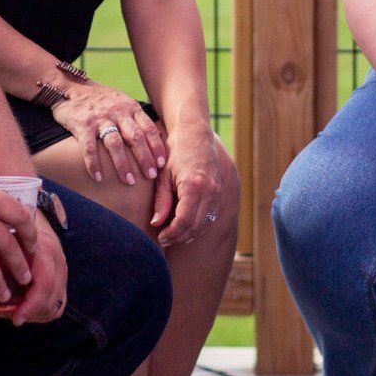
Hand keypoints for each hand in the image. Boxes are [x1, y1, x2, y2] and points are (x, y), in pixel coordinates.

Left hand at [0, 220, 67, 325]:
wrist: (26, 219)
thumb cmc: (6, 235)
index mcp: (41, 249)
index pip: (44, 284)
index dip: (31, 306)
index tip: (15, 318)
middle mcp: (56, 259)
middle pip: (52, 298)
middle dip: (33, 313)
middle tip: (14, 317)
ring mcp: (62, 269)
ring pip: (56, 304)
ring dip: (37, 314)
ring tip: (18, 314)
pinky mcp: (62, 278)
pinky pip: (58, 305)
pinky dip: (43, 312)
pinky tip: (27, 311)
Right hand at [51, 79, 165, 186]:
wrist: (72, 88)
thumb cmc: (101, 99)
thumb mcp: (123, 102)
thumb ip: (137, 118)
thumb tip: (158, 136)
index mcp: (130, 108)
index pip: (148, 128)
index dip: (156, 147)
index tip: (162, 164)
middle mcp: (118, 112)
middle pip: (135, 137)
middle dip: (144, 158)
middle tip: (150, 176)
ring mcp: (100, 118)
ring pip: (115, 144)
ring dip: (123, 164)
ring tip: (128, 181)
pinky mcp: (82, 125)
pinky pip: (89, 147)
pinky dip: (94, 164)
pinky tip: (98, 178)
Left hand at [153, 127, 223, 246]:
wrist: (194, 135)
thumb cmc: (174, 153)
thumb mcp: (163, 176)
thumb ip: (161, 201)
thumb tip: (156, 224)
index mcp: (194, 185)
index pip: (183, 220)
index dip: (171, 233)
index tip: (160, 237)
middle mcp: (209, 190)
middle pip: (195, 225)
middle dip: (179, 237)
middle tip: (164, 240)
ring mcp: (217, 192)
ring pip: (204, 223)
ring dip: (189, 234)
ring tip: (173, 237)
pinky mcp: (219, 192)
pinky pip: (210, 216)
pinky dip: (199, 226)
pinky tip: (186, 230)